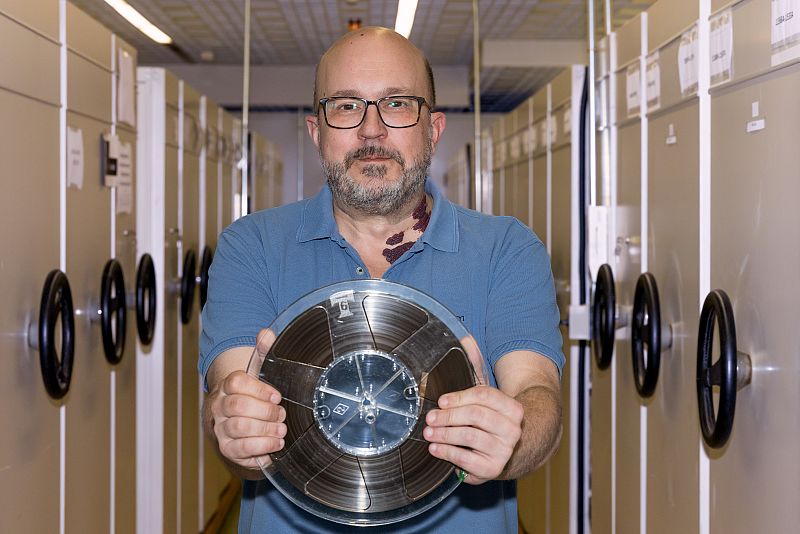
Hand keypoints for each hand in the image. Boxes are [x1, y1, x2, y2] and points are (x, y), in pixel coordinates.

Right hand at [207, 329, 286, 470]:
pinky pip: (240, 449)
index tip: (277, 395)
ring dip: (265, 429)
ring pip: (239, 428)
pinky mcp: (228, 448)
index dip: (259, 389)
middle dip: (265, 411)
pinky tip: (276, 444)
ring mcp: (221, 428)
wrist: (241, 421)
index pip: (236, 382)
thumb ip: (263, 352)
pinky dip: (261, 447)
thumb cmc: (253, 395)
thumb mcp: (260, 373)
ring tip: (281, 430)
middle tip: (281, 414)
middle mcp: (220, 407)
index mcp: (227, 386)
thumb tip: (267, 333)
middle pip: (238, 406)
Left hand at [423, 336, 523, 483]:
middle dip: (448, 416)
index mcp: (512, 407)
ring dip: (444, 434)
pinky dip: (447, 453)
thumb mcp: (485, 394)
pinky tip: (435, 448)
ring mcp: (505, 450)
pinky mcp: (493, 469)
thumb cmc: (488, 419)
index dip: (459, 397)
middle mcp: (513, 429)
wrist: (506, 451)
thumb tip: (464, 338)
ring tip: (428, 433)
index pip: (484, 396)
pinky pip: (466, 459)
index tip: (441, 400)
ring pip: (469, 437)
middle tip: (430, 418)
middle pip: (475, 416)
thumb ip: (475, 366)